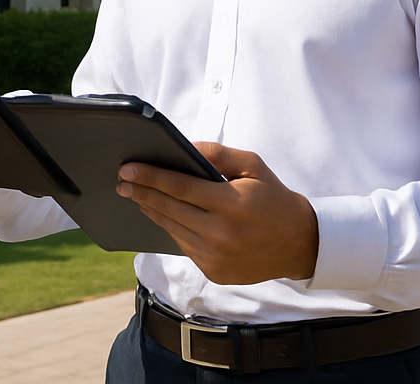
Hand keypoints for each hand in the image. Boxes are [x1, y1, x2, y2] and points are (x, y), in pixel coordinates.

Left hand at [116, 143, 318, 284]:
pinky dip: (171, 229)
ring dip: (152, 211)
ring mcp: (217, 257)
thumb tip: (183, 148)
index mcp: (232, 204)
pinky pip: (184, 246)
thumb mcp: (252, 166)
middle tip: (121, 182)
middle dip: (141, 193)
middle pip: (169, 209)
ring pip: (173, 229)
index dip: (150, 177)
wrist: (299, 243)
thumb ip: (217, 154)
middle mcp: (222, 234)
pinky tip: (162, 215)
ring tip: (136, 196)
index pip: (180, 187)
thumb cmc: (273, 198)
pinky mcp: (215, 272)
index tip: (127, 169)